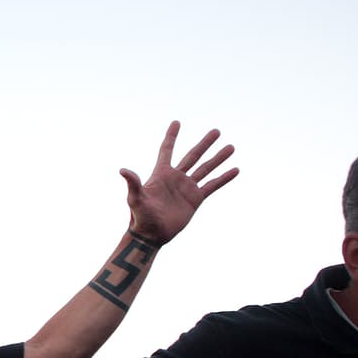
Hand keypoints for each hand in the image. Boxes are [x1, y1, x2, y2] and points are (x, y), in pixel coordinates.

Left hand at [122, 120, 237, 244]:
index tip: (177, 122)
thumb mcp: (135, 198)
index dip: (171, 136)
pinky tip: (235, 170)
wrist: (152, 234)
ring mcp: (187, 188)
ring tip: (231, 147)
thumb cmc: (140, 216)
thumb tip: (123, 170)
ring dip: (218, 158)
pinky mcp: (195, 199)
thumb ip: (133, 183)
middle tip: (216, 131)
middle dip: (204, 143)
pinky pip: (212, 185)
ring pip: (206, 169)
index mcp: (161, 174)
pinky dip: (224, 178)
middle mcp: (176, 178)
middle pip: (192, 156)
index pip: (167, 150)